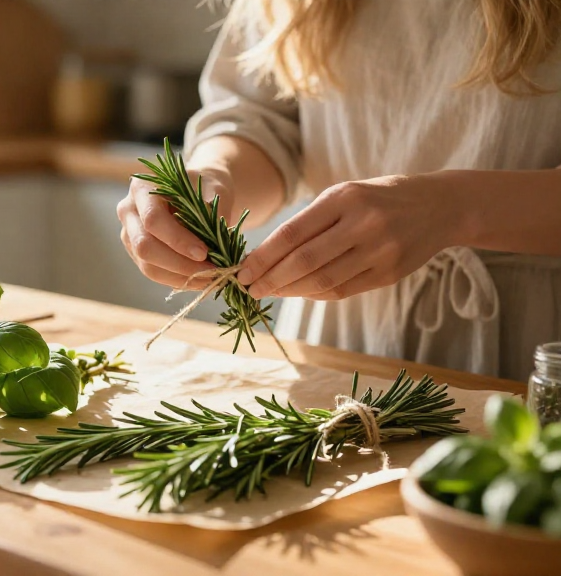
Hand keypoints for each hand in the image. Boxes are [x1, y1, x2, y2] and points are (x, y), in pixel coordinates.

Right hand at [118, 168, 231, 288]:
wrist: (199, 191)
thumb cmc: (206, 185)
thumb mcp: (215, 188)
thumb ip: (214, 210)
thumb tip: (216, 238)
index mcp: (143, 187)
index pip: (153, 219)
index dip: (177, 240)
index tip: (204, 253)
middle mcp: (129, 210)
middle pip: (144, 246)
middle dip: (178, 263)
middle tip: (211, 271)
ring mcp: (130, 234)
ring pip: (147, 265)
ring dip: (180, 276)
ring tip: (210, 278)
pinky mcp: (137, 252)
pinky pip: (154, 272)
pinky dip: (177, 279)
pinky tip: (199, 279)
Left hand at [236, 174, 455, 299]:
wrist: (441, 206)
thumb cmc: (379, 198)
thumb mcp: (345, 195)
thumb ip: (310, 222)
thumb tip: (268, 258)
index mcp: (345, 198)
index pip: (292, 233)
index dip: (263, 256)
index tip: (242, 271)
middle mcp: (363, 224)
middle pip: (304, 261)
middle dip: (271, 278)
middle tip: (249, 288)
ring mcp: (380, 251)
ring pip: (323, 281)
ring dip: (291, 291)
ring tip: (271, 291)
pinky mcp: (390, 274)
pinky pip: (343, 290)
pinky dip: (316, 293)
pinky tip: (300, 292)